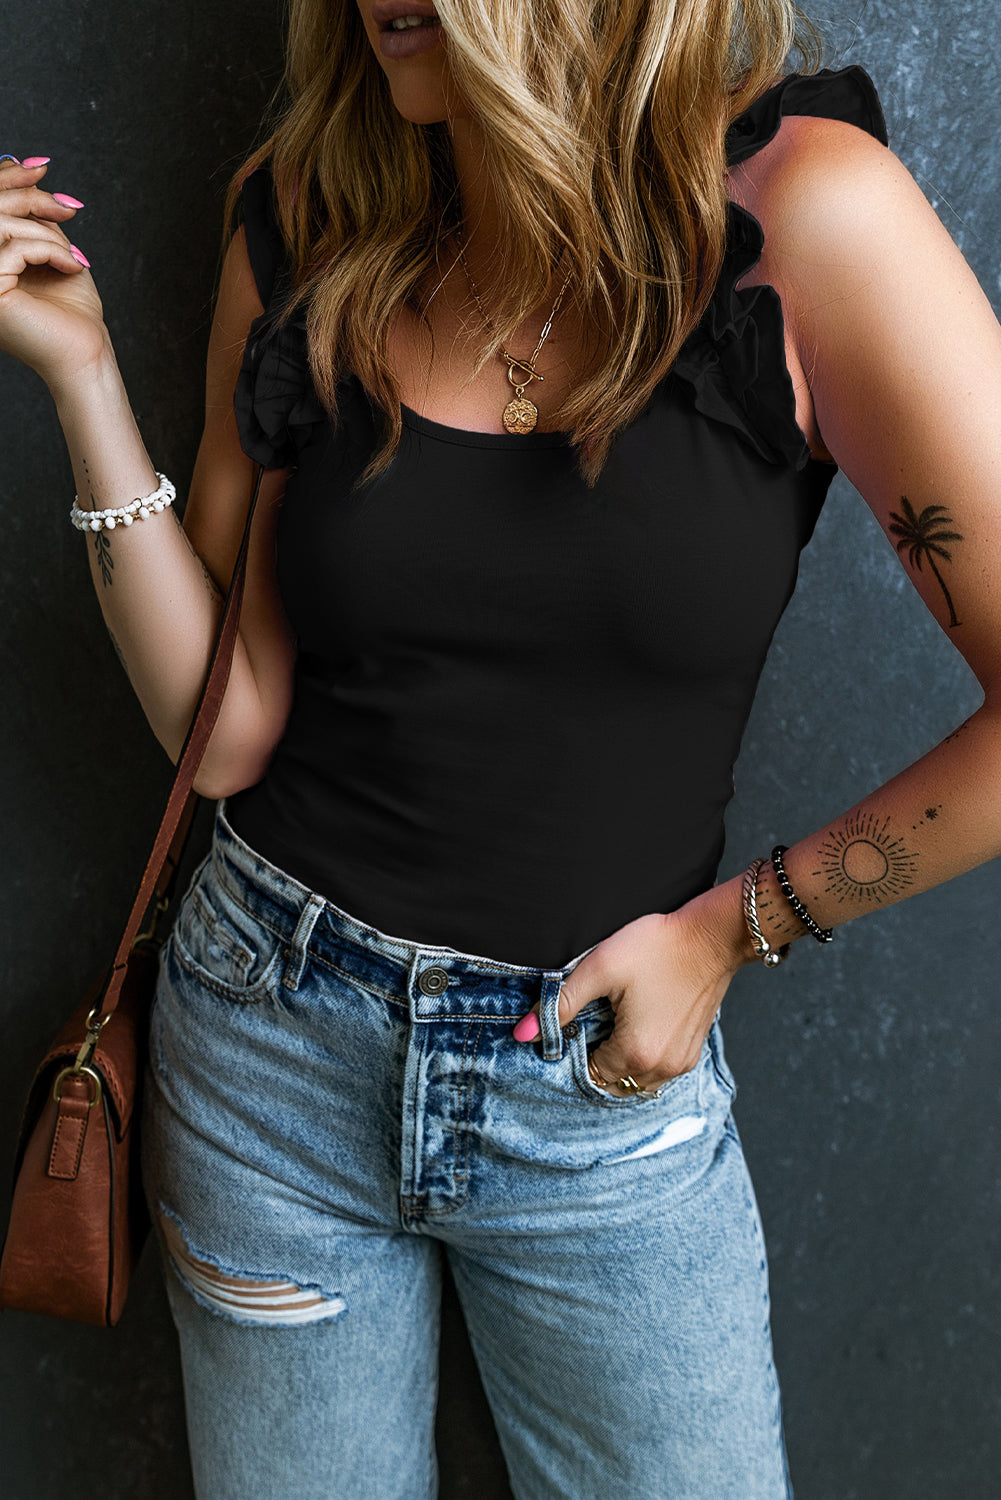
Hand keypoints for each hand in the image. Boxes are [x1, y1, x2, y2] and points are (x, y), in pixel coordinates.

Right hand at [0, 157, 109, 390]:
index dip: (6, 179)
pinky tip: (72, 266)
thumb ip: (32, 216)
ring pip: (1, 226)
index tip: (41, 169)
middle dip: (31, 198)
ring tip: (72, 254)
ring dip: (46, 231)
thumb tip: (26, 165)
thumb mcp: (51, 249)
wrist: (85, 355)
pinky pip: (15, 247)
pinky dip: (50, 249)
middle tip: (69, 208)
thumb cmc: (72, 310)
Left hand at [514, 880, 755, 1096]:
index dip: (572, 1055)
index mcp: (634, 1053)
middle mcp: (660, 1069)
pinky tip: (633, 1027)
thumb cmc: (657, 948)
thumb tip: (522, 1033)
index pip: (587, 1076)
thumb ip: (560, 1004)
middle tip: (588, 1026)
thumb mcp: (600, 969)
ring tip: (610, 1026)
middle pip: (611, 1083)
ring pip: (635, 1081)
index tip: (570, 1028)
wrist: (712, 936)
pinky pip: (657, 1072)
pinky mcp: (692, 1051)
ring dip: (617, 1063)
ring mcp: (680, 1063)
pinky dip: (640, 1059)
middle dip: (594, 1062)